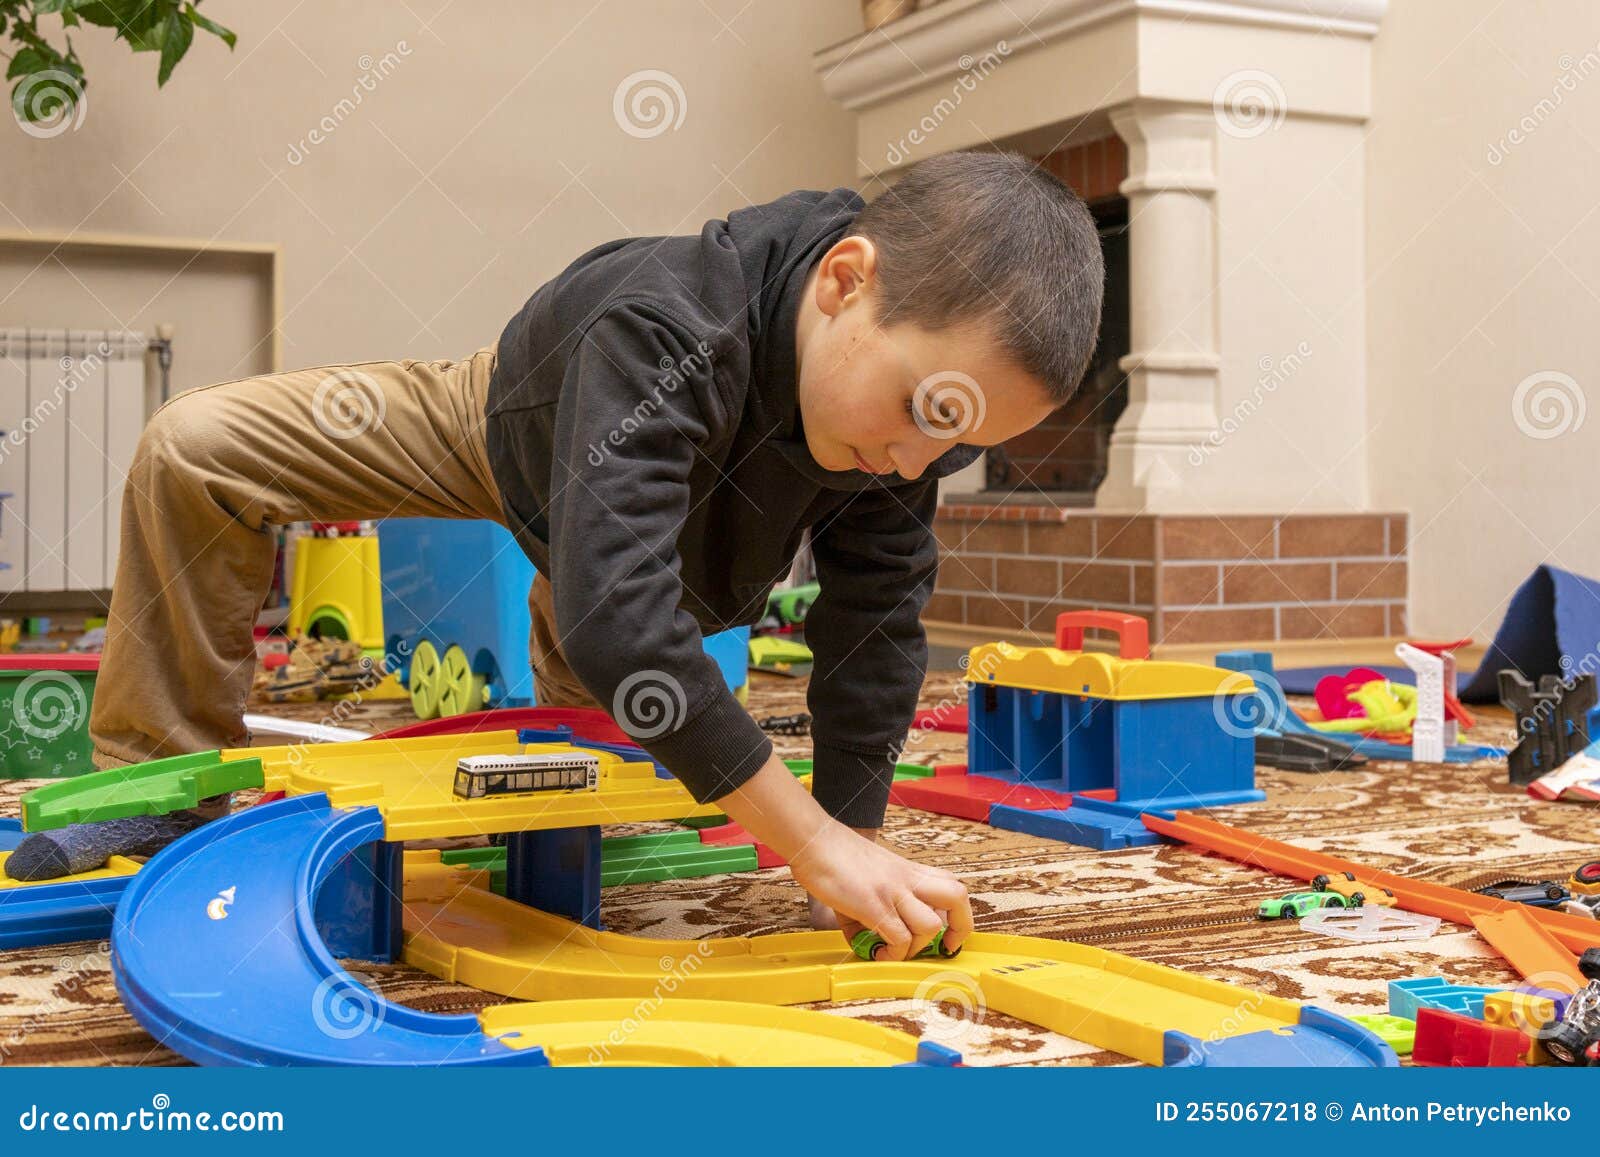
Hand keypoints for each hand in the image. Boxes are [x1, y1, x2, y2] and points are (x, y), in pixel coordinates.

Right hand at [789, 823, 971, 960]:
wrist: (813, 841)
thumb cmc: (836, 857)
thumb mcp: (869, 881)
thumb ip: (876, 912)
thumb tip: (870, 946)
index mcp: (909, 871)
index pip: (953, 887)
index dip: (960, 917)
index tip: (949, 938)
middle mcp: (907, 879)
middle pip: (957, 898)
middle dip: (959, 929)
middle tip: (941, 948)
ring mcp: (892, 891)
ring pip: (931, 924)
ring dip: (916, 947)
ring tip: (894, 951)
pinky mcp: (873, 904)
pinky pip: (898, 938)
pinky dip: (892, 955)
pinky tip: (875, 953)